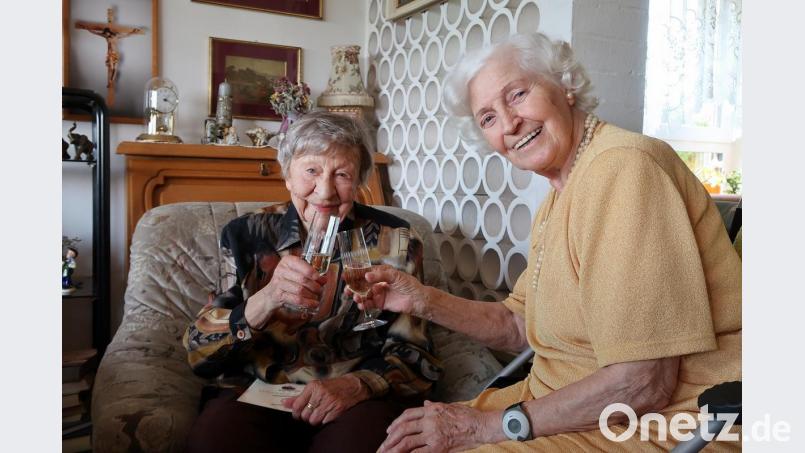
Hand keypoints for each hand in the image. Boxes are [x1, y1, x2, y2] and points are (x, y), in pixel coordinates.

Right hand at [244, 255, 325, 327]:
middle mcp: (281, 270)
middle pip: (303, 279)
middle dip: (315, 286)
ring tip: (317, 297)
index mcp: (287, 261)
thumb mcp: (296, 273)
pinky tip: (313, 304)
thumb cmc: (286, 281)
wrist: (270, 295)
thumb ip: (310, 274)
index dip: (314, 273)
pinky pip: (296, 299)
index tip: (321, 279)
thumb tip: (324, 279)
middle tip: (320, 290)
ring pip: (300, 290)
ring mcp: (278, 282)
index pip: (302, 265)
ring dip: (312, 295)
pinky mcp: (278, 295)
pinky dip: (307, 302)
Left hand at [283, 375, 370, 424]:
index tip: (297, 413)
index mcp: (313, 386)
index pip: (297, 405)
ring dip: (315, 420)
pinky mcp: (337, 410)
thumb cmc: (333, 386)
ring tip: (320, 413)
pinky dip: (325, 421)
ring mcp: (329, 402)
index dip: (295, 412)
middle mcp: (321, 394)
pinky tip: (328, 414)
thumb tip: (284, 403)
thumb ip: (300, 396)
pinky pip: (324, 422)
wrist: (354, 386)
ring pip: (313, 420)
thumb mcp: (316, 387)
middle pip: (305, 415)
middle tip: (311, 412)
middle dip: (306, 416)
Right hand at [351, 265, 427, 316]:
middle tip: (346, 289)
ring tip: (356, 297)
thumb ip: (381, 275)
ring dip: (358, 296)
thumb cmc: (409, 284)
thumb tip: (367, 276)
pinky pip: (369, 304)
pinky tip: (361, 304)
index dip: (355, 272)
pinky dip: (364, 304)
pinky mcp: (380, 303)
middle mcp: (378, 282)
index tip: (346, 274)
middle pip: (362, 283)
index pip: (366, 271)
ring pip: (364, 294)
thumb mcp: (395, 276)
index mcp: (381, 273)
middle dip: (353, 286)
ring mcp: (379, 293)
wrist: (417, 299)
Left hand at [378, 401, 500, 452]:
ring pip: (407, 441)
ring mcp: (432, 433)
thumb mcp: (449, 406)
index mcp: (431, 410)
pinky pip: (418, 452)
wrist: (480, 426)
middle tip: (382, 446)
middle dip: (390, 438)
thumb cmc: (468, 416)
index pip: (407, 415)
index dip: (396, 423)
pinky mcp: (438, 446)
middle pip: (404, 428)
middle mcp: (429, 420)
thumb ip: (435, 406)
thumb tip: (425, 404)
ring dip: (394, 448)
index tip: (389, 430)